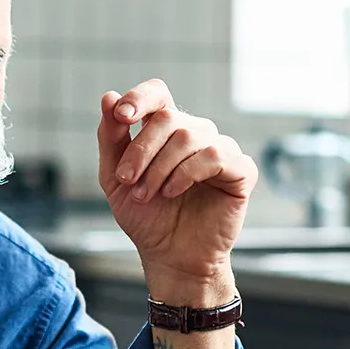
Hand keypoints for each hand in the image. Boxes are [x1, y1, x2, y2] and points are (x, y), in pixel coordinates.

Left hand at [97, 79, 256, 300]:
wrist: (168, 254)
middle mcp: (195, 133)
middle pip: (168, 118)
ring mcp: (220, 150)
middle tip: (126, 180)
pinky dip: (187, 173)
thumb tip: (109, 96)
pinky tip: (173, 192)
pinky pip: (216, 155)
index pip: (158, 93)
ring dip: (160, 167)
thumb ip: (111, 138)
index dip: (140, 98)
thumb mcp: (115, 177)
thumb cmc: (145, 215)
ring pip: (190, 136)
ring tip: (147, 194)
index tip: (121, 117)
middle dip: (141, 150)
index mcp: (165, 130)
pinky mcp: (240, 171)